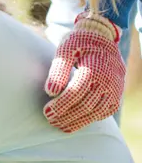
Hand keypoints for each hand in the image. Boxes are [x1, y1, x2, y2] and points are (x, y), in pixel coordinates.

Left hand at [44, 13, 124, 132]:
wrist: (102, 37)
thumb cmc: (78, 43)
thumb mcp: (65, 49)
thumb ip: (58, 70)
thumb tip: (51, 92)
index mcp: (95, 67)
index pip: (76, 92)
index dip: (61, 104)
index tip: (46, 111)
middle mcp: (108, 80)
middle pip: (86, 105)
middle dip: (66, 115)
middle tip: (49, 119)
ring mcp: (114, 89)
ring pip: (96, 112)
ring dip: (76, 122)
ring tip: (58, 125)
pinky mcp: (116, 95)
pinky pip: (104, 112)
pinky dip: (89, 120)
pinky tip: (73, 123)